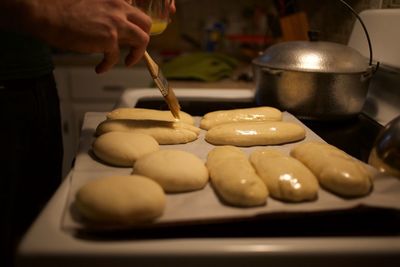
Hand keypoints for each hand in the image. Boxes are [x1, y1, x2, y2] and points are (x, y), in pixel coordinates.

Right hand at [22, 0, 152, 72]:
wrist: (46, 13)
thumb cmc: (62, 10)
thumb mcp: (93, 6)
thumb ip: (108, 15)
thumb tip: (117, 32)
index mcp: (115, 0)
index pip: (136, 12)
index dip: (136, 26)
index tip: (132, 36)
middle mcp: (119, 8)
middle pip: (145, 24)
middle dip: (143, 39)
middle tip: (135, 49)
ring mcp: (116, 23)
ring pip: (142, 40)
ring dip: (137, 54)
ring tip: (127, 62)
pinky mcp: (109, 39)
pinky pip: (116, 57)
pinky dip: (108, 65)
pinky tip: (99, 68)